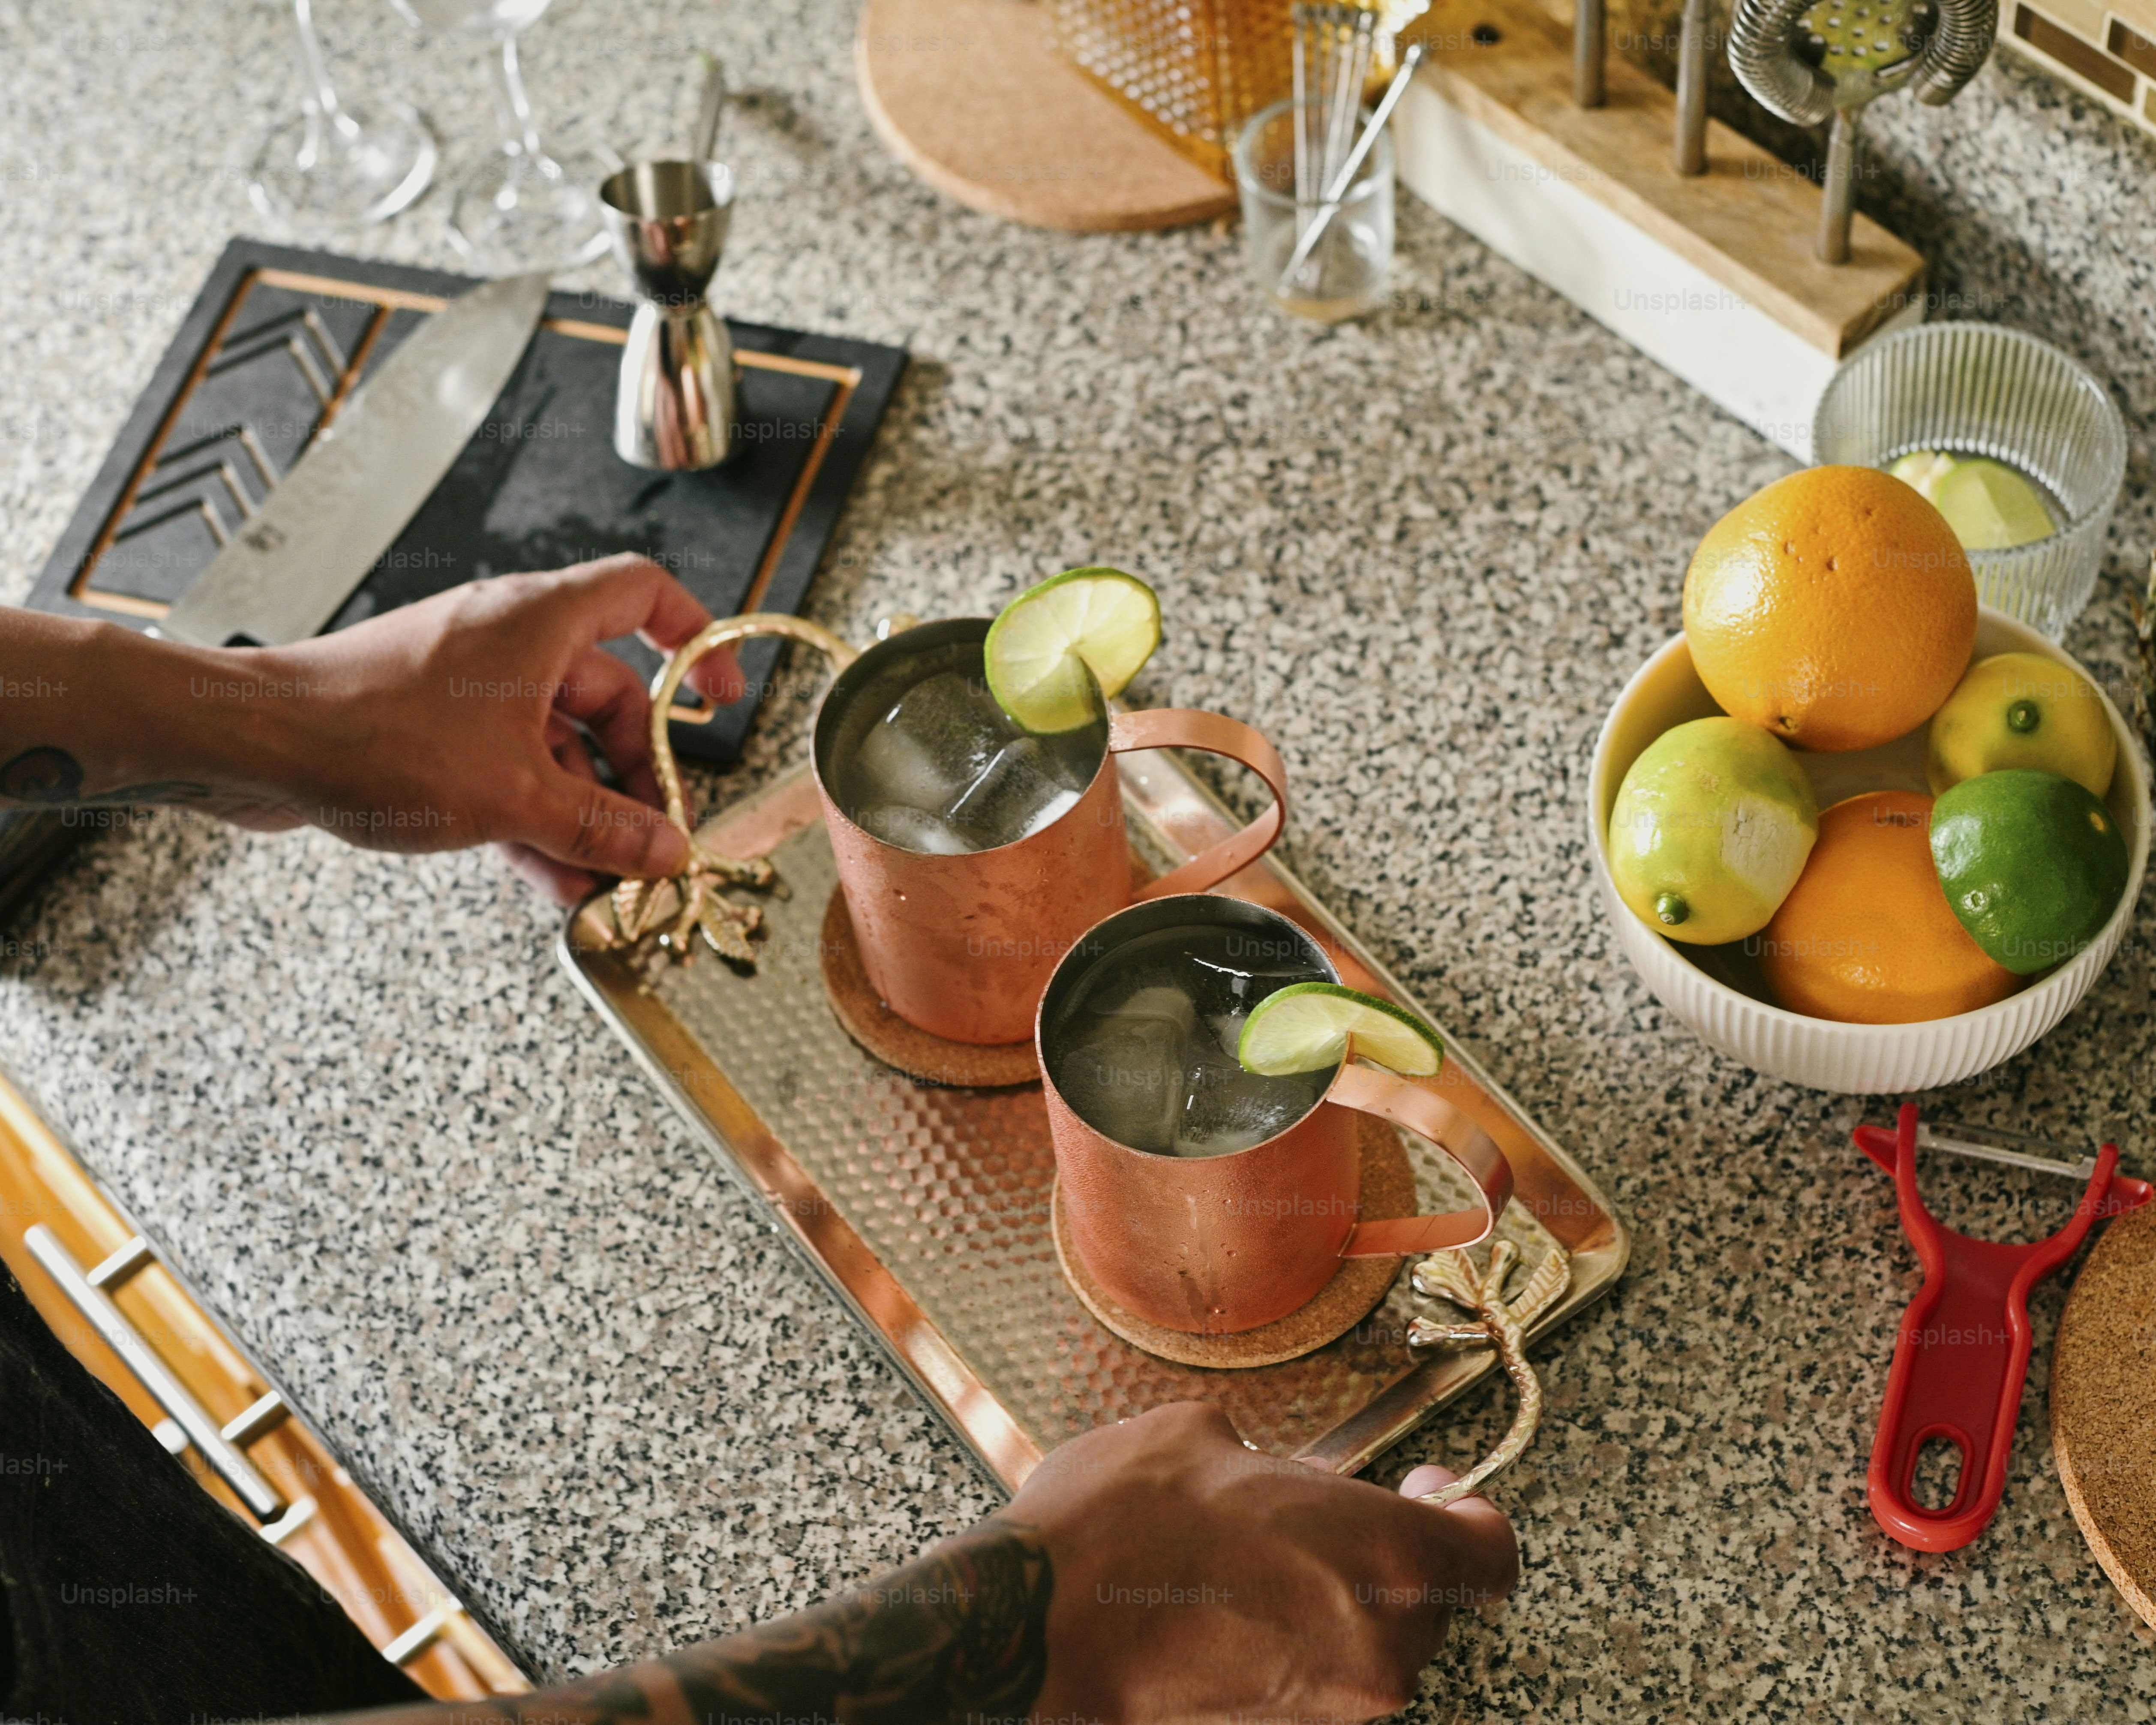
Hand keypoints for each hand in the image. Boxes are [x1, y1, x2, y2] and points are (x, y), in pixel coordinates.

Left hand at [243, 555, 740, 903]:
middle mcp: (508, 641)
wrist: (255, 745)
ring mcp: (468, 683)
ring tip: (602, 880)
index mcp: (539, 621)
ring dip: (583, 811)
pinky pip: (507, 766)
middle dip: (635, 773)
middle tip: (652, 836)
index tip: (718, 696)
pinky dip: (534, 814)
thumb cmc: (371, 736)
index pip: (644, 594)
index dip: (695, 637)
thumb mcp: (514, 796)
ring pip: (556, 743)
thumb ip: (601, 827)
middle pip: (608, 694)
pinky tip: (550, 877)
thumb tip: (665, 851)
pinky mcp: (431, 724)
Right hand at [1012, 1401, 1518, 1723]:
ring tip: (1254, 1557)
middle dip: (1380, 1553)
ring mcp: (1330, 1706)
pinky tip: (1223, 1602)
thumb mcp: (1200, 1437)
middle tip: (1318, 1514)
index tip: (1432, 1488)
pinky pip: (1314, 1679)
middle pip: (1429, 1601)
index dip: (1469, 1515)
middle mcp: (1379, 1646)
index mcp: (1385, 1557)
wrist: (1032, 1635)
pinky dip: (1287, 1641)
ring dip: (1330, 1599)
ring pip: (1369, 1643)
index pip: (1491, 1554)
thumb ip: (1268, 1457)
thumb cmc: (1118, 1531)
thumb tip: (1268, 1473)